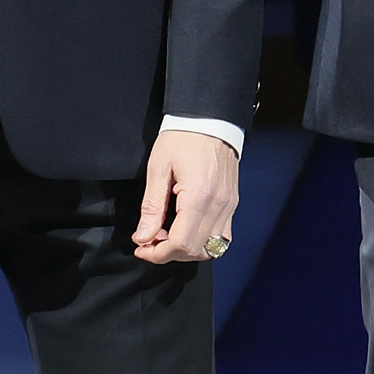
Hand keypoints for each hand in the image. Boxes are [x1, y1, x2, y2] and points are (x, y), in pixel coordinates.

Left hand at [132, 128, 240, 262]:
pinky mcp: (232, 204)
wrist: (210, 119)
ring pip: (212, 248)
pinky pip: (222, 237)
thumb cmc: (182, 138)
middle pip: (196, 251)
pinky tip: (185, 229)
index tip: (141, 248)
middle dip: (169, 254)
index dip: (158, 254)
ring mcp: (229, 206)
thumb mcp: (158, 168)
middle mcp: (219, 206)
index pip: (180, 243)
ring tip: (167, 236)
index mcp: (199, 197)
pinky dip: (202, 241)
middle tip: (149, 242)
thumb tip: (143, 237)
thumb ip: (151, 207)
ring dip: (187, 250)